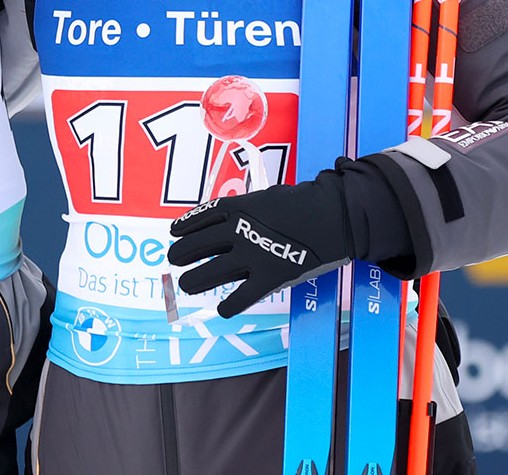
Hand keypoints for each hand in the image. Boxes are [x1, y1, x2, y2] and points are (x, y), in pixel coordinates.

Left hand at [167, 175, 353, 318]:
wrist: (333, 216)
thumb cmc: (303, 204)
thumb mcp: (267, 198)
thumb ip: (246, 211)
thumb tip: (229, 220)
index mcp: (238, 208)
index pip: (202, 217)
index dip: (185, 225)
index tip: (174, 231)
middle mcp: (238, 232)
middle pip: (199, 245)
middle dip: (182, 253)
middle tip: (174, 259)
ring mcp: (253, 256)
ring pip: (212, 272)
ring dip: (196, 280)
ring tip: (186, 284)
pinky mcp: (270, 277)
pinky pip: (243, 297)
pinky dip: (230, 306)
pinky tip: (222, 310)